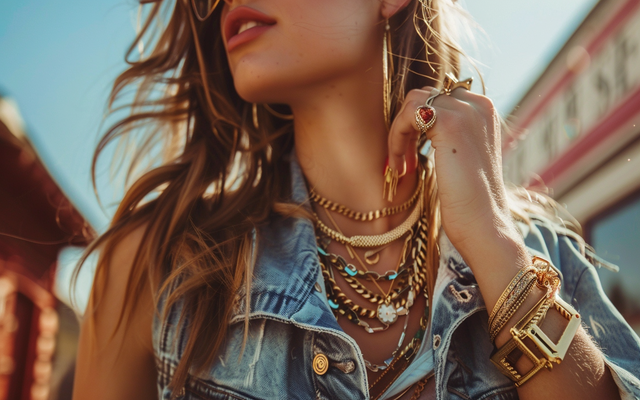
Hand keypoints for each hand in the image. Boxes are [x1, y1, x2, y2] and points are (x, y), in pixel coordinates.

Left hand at [387, 85, 519, 263]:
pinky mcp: (450, 123)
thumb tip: (416, 117)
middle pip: (423, 97)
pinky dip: (397, 139)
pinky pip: (407, 115)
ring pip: (413, 103)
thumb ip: (446, 132)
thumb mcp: (460, 155)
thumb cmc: (469, 198)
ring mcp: (466, 111)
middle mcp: (478, 104)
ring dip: (399, 134)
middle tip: (403, 162)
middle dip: (406, 128)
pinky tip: (402, 167)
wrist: (483, 224)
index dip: (416, 124)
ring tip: (402, 166)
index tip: (411, 155)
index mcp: (483, 110)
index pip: (437, 98)